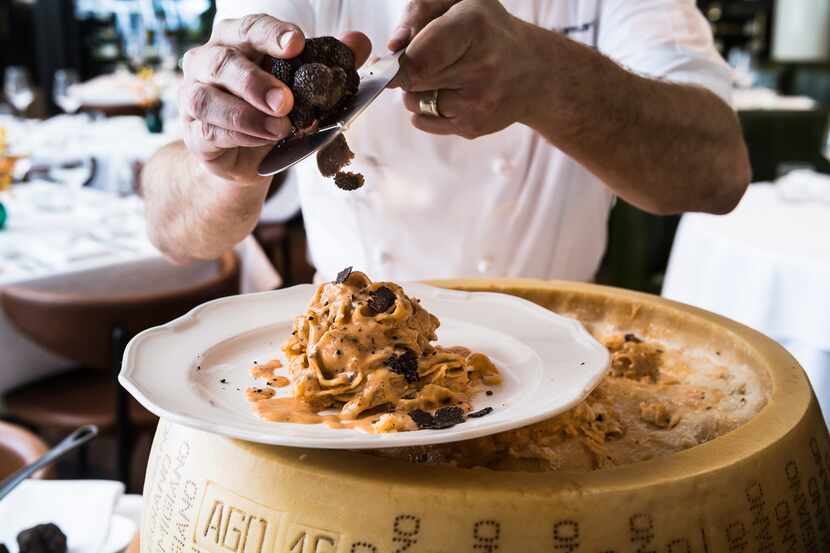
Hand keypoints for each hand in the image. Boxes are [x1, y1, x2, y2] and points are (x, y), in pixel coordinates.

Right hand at [180, 15, 370, 184]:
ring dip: (246, 115)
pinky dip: (238, 137)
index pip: (248, 27)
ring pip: (208, 99)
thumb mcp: (305, 88)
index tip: (296, 44)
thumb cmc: (274, 111)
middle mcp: (207, 63)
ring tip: (280, 128)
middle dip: (255, 81)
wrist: (249, 158)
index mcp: (235, 41)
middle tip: (286, 102)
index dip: (271, 34)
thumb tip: (359, 42)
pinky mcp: (194, 134)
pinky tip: (263, 139)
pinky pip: (209, 132)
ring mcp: (194, 98)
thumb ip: (329, 63)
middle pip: (222, 61)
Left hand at [388, 0, 538, 139]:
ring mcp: (477, 102)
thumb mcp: (460, 1)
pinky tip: (448, 95)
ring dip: (416, 89)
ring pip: (413, 101)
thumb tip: (393, 46)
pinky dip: (425, 109)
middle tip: (426, 60)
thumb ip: (419, 11)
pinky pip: (423, 121)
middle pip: (410, 78)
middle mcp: (480, 67)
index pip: (418, 55)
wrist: (535, 73)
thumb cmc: (489, 31)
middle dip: (407, 70)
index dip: (400, 59)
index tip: (397, 56)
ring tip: (443, 76)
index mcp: (474, 27)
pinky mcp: (473, 127)